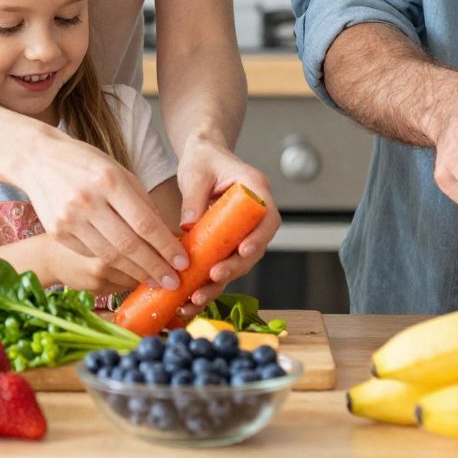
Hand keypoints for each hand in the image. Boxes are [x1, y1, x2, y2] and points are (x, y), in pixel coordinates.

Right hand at [16, 131, 187, 291]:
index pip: (144, 223)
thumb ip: (142, 203)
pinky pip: (91, 254)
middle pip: (128, 245)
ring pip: (109, 256)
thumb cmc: (88, 164)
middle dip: (154, 267)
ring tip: (154, 281)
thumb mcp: (120, 172)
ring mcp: (69, 219)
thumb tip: (166, 235)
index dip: (166, 247)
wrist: (39, 158)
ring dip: (135, 273)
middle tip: (173, 282)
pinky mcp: (57, 232)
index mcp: (109, 181)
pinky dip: (111, 266)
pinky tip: (127, 271)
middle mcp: (88, 201)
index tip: (182, 262)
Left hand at [171, 135, 280, 319]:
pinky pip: (222, 265)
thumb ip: (194, 195)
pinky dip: (208, 283)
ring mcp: (242, 232)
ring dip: (220, 282)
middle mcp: (254, 215)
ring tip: (197, 298)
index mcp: (256, 190)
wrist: (202, 158)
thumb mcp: (196, 171)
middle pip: (254, 249)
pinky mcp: (227, 244)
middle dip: (235, 267)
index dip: (259, 238)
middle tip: (214, 277)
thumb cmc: (204, 159)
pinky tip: (190, 299)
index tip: (243, 250)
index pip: (268, 219)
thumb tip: (189, 223)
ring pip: (238, 263)